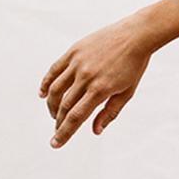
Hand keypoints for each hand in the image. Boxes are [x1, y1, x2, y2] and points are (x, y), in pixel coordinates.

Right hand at [39, 19, 157, 147]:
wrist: (135, 35)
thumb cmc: (134, 66)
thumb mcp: (127, 92)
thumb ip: (110, 112)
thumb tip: (95, 131)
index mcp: (101, 89)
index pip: (76, 117)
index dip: (64, 133)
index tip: (55, 144)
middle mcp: (86, 76)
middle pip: (64, 106)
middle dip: (58, 122)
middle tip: (57, 131)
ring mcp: (78, 62)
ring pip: (55, 89)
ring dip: (52, 105)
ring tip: (55, 115)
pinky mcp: (73, 51)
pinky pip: (54, 70)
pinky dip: (46, 83)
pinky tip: (43, 94)